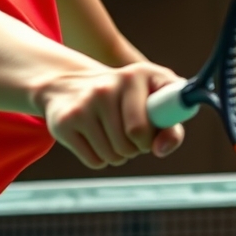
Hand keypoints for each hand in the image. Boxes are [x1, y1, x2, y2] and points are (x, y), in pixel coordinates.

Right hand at [42, 62, 184, 168]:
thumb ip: (170, 124)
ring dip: (118, 155)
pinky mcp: (65, 123)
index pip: (149, 122)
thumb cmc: (124, 99)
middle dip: (136, 147)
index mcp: (137, 74)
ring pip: (113, 155)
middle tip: (131, 135)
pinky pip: (95, 161)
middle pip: (132, 143)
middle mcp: (108, 86)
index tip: (154, 139)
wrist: (67, 86)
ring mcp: (83, 104)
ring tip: (112, 136)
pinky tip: (96, 140)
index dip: (156, 135)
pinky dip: (100, 159)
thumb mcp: (151, 100)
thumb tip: (160, 150)